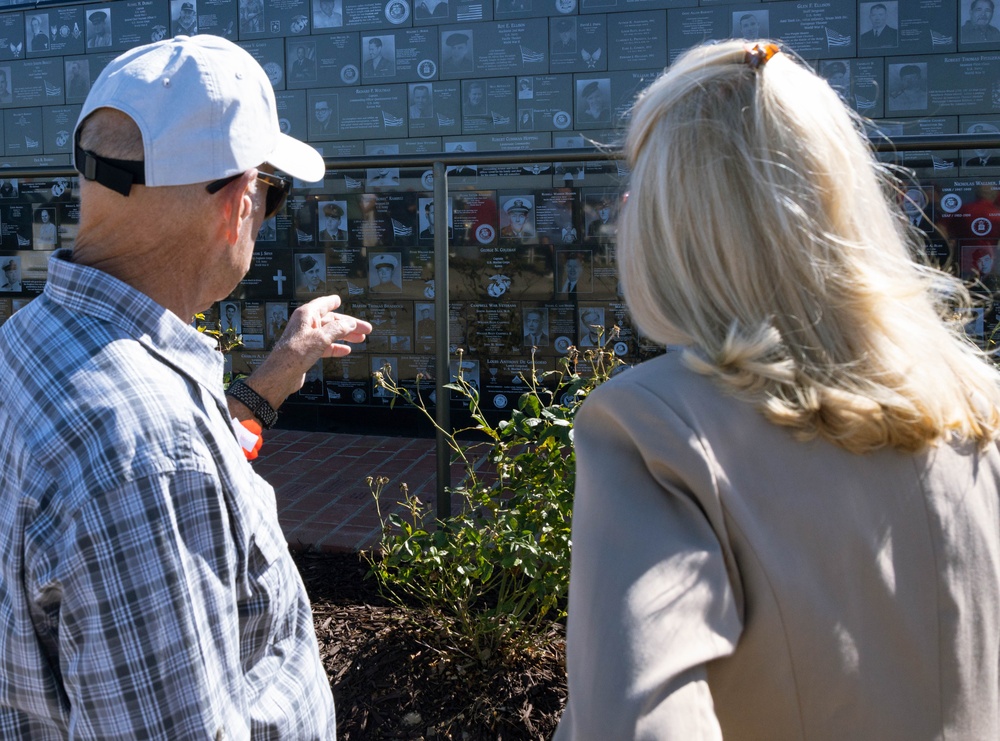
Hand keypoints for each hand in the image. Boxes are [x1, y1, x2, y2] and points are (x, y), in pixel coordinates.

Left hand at [236, 295, 371, 413]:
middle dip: (348, 324)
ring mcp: (307, 338)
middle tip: (365, 328)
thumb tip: (351, 324)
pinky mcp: (307, 351)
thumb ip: (338, 329)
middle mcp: (306, 324)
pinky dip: (336, 347)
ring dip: (345, 336)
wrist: (281, 375)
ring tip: (360, 339)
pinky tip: (345, 350)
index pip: (322, 304)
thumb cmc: (294, 354)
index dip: (332, 302)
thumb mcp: (321, 338)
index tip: (339, 300)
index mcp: (306, 315)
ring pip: (330, 334)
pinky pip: (325, 346)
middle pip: (331, 321)